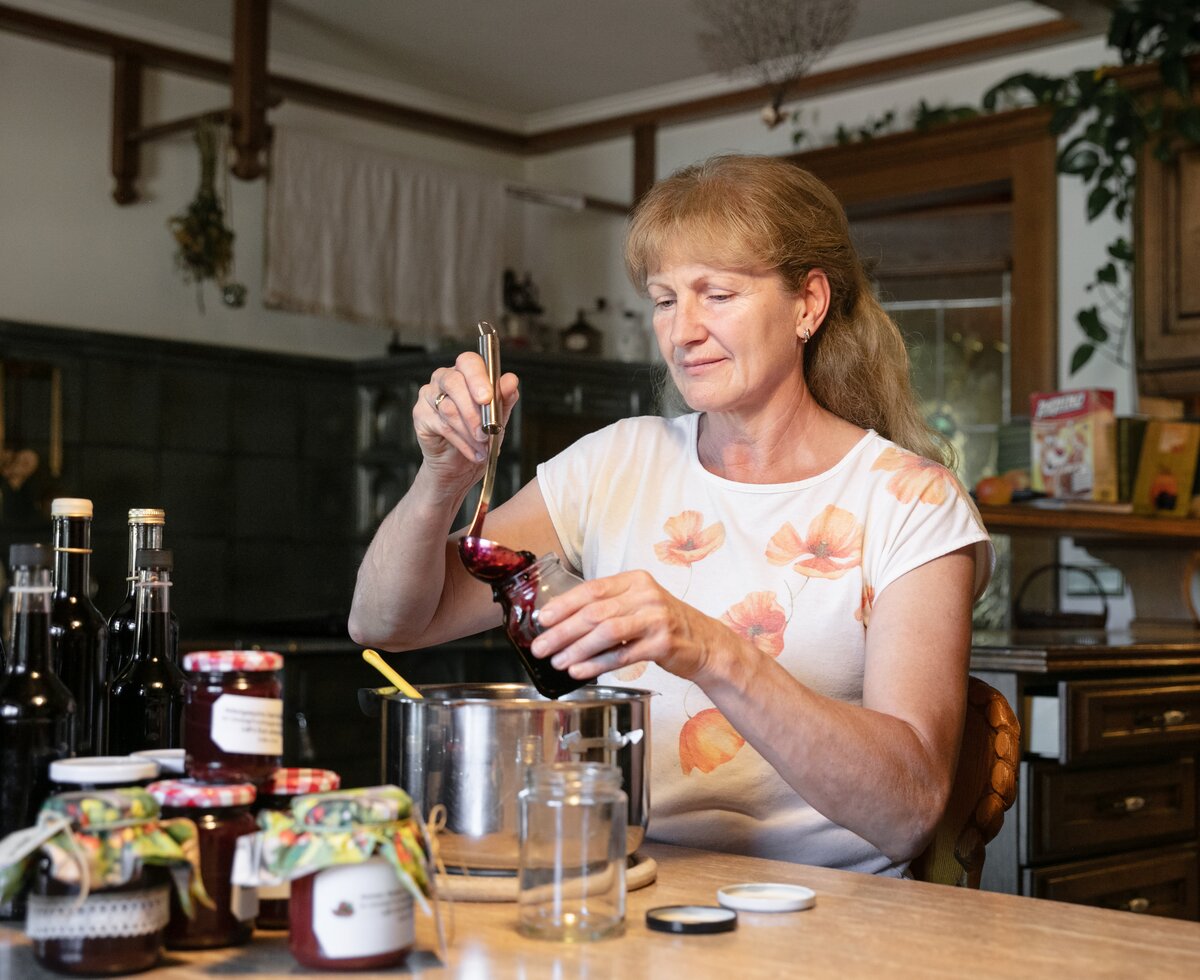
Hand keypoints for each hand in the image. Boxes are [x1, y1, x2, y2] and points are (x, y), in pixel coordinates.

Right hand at [414, 351, 519, 490]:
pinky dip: (461, 441)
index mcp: (465, 372)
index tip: (487, 398)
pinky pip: (441, 426)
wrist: (460, 464)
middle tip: (486, 430)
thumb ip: (504, 399)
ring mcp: (429, 395)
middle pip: (454, 382)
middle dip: (473, 410)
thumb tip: (511, 381)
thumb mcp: (499, 418)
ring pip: (448, 408)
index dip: (478, 378)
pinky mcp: (420, 414)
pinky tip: (473, 451)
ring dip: (470, 431)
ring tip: (483, 446)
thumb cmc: (479, 436)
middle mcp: (444, 379)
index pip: (469, 362)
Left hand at [529, 569, 735, 682]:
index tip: (543, 619)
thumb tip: (561, 621)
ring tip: (557, 661)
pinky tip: (579, 671)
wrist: (705, 643)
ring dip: (577, 649)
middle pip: (595, 612)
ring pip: (606, 633)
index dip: (564, 604)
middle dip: (563, 631)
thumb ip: (607, 607)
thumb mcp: (638, 604)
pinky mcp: (663, 644)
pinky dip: (597, 664)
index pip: (592, 589)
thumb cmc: (663, 624)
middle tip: (541, 647)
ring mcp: (656, 619)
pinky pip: (622, 655)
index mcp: (635, 580)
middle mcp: (646, 595)